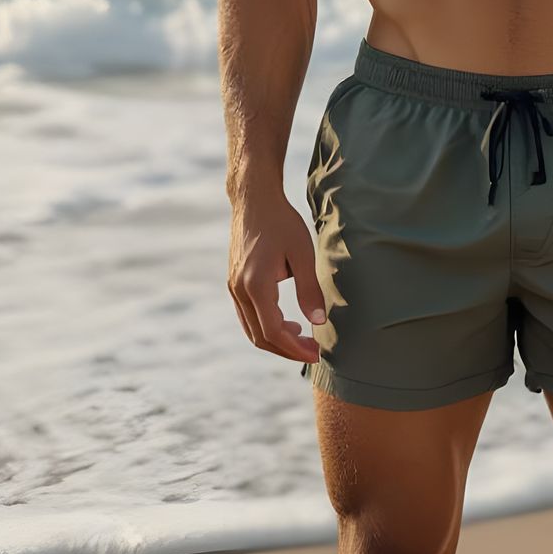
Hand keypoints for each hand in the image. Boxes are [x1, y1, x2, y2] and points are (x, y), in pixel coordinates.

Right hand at [227, 197, 327, 363]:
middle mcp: (239, 290)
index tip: (317, 353)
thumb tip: (319, 322)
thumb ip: (310, 289)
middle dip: (287, 349)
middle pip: (260, 337)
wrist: (254, 199)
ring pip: (251, 329)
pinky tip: (287, 321)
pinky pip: (247, 316)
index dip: (295, 348)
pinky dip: (265, 326)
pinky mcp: (233, 282)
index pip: (273, 332)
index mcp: (255, 285)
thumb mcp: (302, 253)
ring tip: (303, 337)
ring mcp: (233, 287)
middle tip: (314, 350)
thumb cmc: (282, 222)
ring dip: (276, 340)